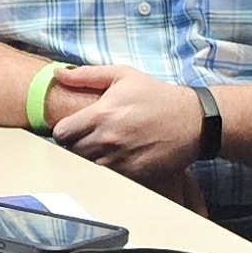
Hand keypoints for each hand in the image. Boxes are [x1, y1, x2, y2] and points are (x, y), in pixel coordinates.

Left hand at [40, 63, 217, 193]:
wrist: (193, 121)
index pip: (61, 133)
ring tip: (103, 150)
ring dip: (91, 160)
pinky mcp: (133, 175)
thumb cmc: (157, 96)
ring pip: (88, 168)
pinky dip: (109, 171)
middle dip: (76, 146)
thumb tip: (58, 74)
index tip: (73, 130)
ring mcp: (120, 159)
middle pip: (72, 153)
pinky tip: (118, 160)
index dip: (64, 132)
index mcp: (101, 114)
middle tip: (88, 140)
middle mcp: (107, 138)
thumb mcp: (123, 76)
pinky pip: (108, 178)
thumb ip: (87, 75)